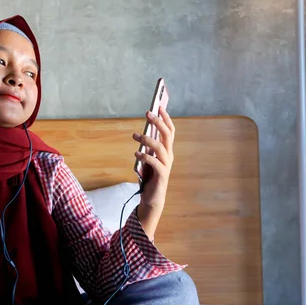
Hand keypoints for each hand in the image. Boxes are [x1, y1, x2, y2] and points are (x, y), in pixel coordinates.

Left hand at [132, 106, 174, 238]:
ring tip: (135, 135)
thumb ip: (147, 147)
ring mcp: (166, 165)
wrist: (152, 198)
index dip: (166, 118)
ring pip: (160, 147)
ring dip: (147, 139)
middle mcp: (169, 156)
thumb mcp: (147, 159)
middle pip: (167, 135)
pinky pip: (154, 162)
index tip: (158, 106)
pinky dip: (145, 156)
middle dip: (158, 122)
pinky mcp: (161, 175)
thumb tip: (142, 133)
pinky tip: (136, 153)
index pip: (170, 131)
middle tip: (148, 113)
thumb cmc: (149, 177)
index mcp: (167, 150)